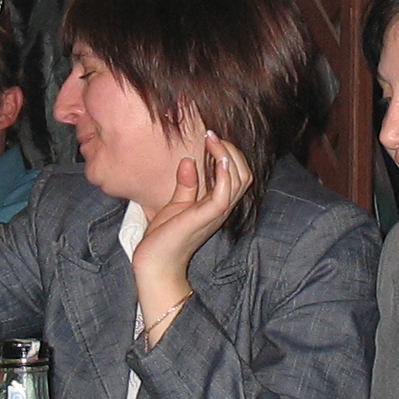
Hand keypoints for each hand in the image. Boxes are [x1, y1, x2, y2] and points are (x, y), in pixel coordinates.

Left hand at [131, 133, 251, 327]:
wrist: (155, 263)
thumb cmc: (165, 237)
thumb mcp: (176, 204)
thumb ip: (187, 184)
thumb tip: (188, 159)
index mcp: (217, 204)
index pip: (237, 175)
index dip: (230, 154)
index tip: (211, 137)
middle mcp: (222, 208)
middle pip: (244, 174)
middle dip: (232, 150)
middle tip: (212, 135)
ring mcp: (217, 213)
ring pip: (239, 180)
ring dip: (228, 155)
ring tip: (213, 139)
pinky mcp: (207, 217)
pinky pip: (226, 193)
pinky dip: (225, 173)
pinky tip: (218, 158)